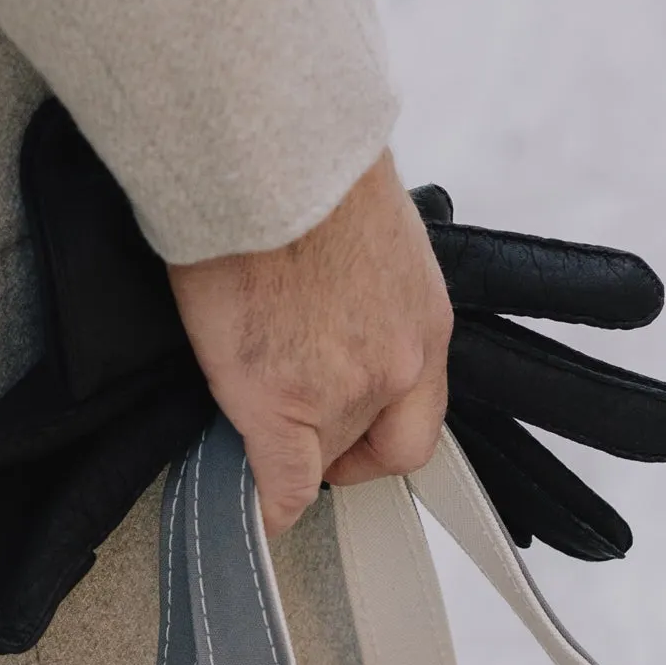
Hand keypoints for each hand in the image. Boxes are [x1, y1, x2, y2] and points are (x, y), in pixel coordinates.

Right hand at [168, 151, 453, 535]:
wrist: (265, 158)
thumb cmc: (297, 168)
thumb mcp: (364, 234)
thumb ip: (357, 290)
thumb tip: (321, 306)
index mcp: (424, 320)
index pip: (416, 419)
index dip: (373, 440)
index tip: (343, 444)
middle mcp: (400, 363)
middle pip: (365, 442)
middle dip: (326, 440)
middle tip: (283, 424)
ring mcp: (343, 390)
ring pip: (317, 455)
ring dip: (284, 446)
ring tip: (241, 408)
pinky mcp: (282, 404)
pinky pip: (279, 485)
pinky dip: (262, 504)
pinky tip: (244, 506)